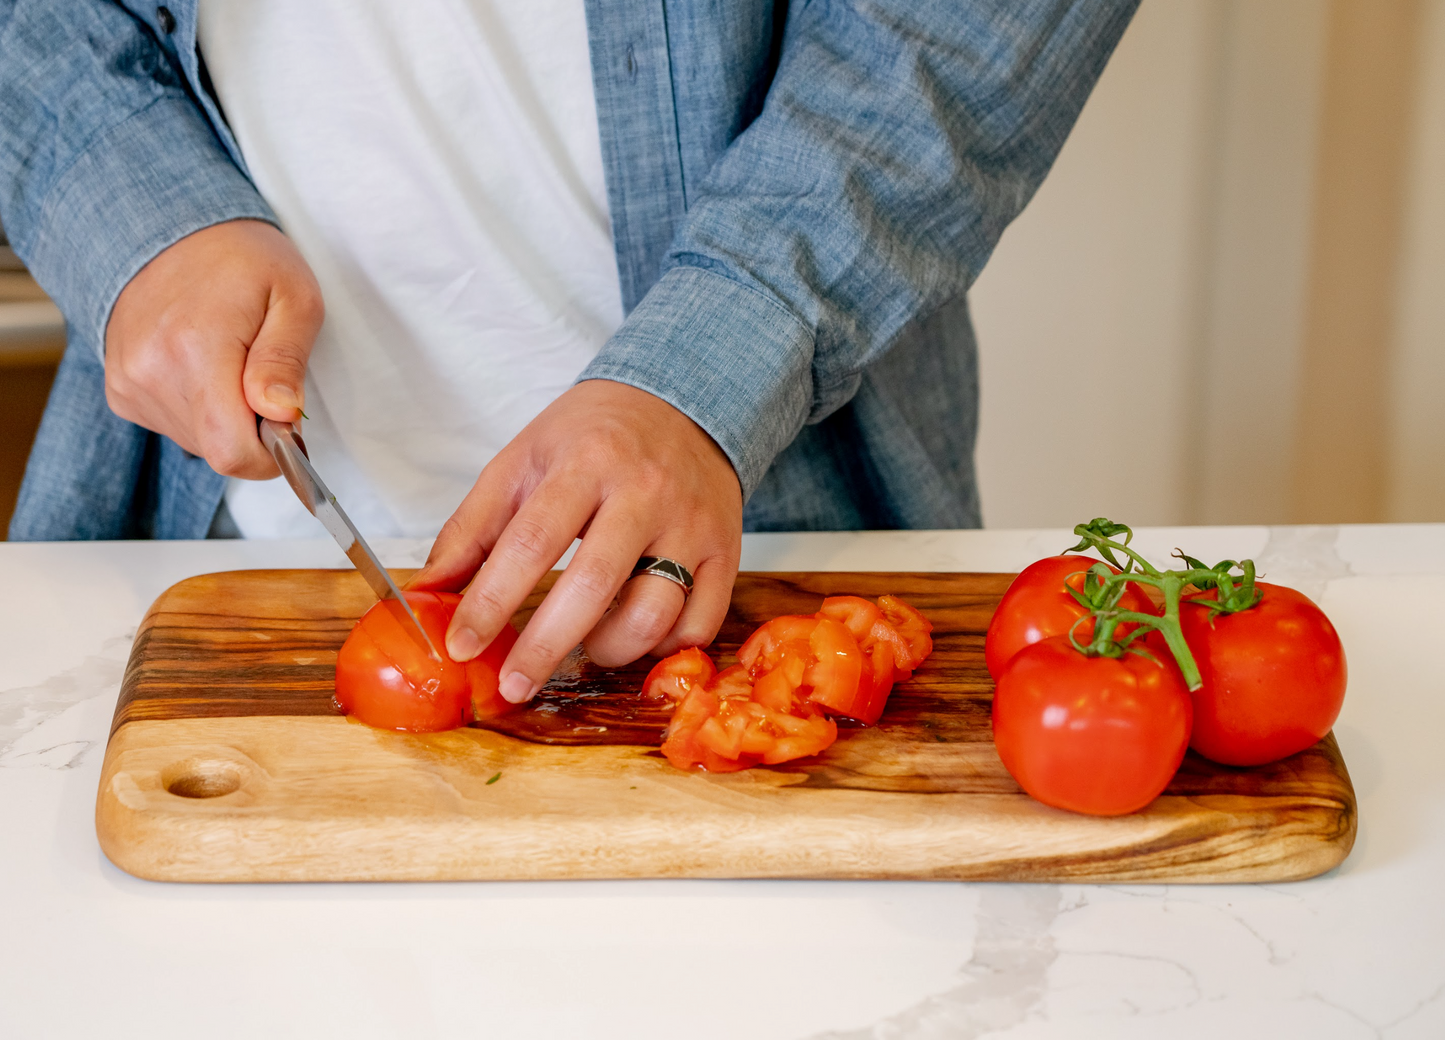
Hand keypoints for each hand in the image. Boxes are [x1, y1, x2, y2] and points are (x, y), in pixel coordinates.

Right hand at [104, 219, 323, 477]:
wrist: (169, 227)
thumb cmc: (243, 260)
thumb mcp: (294, 296)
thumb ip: (286, 360)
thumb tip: (281, 413)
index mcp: (198, 349)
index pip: (232, 451)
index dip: (270, 456)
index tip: (287, 428)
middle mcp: (152, 371)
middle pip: (217, 450)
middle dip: (251, 430)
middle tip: (263, 380)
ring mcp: (129, 381)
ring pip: (196, 441)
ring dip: (224, 416)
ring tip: (230, 361)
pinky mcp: (119, 388)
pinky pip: (172, 424)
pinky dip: (197, 408)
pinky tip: (201, 364)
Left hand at [408, 380, 742, 702]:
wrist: (682, 403)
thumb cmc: (594, 437)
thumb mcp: (523, 459)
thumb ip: (473, 527)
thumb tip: (428, 592)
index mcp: (586, 462)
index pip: (532, 542)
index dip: (492, 602)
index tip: (462, 646)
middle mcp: (645, 493)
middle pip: (594, 587)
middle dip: (545, 647)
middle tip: (513, 684)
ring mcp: (691, 525)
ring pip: (654, 614)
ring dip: (608, 650)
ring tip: (583, 647)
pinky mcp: (726, 551)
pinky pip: (699, 623)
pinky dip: (662, 648)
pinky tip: (635, 636)